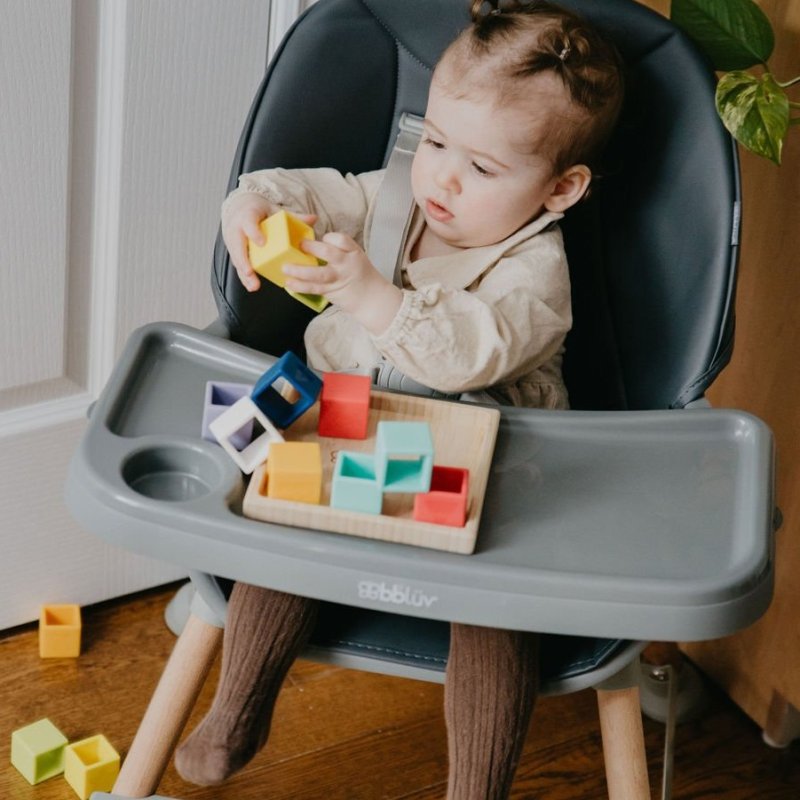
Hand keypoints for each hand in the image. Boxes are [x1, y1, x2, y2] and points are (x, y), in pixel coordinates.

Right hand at [221, 192, 315, 291]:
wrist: (239, 207)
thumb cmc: (259, 211)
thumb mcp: (274, 210)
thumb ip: (293, 216)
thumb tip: (313, 218)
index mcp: (248, 214)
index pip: (248, 223)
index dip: (254, 232)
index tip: (262, 242)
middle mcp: (237, 228)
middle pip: (238, 245)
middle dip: (244, 260)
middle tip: (251, 272)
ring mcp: (233, 240)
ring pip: (237, 258)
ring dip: (244, 274)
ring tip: (254, 285)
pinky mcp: (234, 250)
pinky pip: (238, 264)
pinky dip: (244, 277)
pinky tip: (252, 286)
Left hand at [283, 233, 401, 334]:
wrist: (371, 298)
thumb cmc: (360, 274)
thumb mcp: (355, 257)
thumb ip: (338, 249)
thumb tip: (312, 243)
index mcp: (353, 252)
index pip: (341, 240)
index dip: (329, 237)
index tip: (322, 238)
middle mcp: (346, 265)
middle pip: (328, 253)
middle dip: (311, 248)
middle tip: (298, 245)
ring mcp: (338, 279)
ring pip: (318, 274)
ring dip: (299, 270)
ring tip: (285, 268)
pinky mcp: (331, 291)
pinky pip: (314, 288)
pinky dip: (300, 286)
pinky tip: (290, 283)